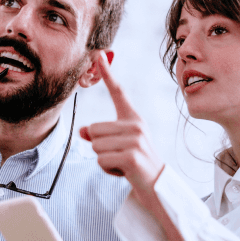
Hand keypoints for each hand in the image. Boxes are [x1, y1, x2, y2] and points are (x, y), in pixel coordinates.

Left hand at [80, 52, 164, 191]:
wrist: (157, 185)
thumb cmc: (135, 164)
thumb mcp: (118, 145)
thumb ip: (101, 135)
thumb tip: (83, 130)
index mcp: (133, 118)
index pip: (118, 92)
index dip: (107, 73)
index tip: (98, 55)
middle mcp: (135, 124)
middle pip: (93, 129)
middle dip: (99, 147)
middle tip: (118, 156)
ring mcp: (134, 140)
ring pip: (95, 146)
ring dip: (103, 160)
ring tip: (121, 164)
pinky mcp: (131, 156)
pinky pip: (101, 159)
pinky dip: (106, 169)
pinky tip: (122, 171)